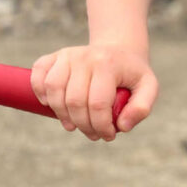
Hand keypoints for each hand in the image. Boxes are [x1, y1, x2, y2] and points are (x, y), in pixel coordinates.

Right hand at [30, 43, 157, 140]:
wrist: (119, 51)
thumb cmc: (132, 74)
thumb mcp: (148, 88)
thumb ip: (141, 108)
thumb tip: (122, 127)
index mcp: (108, 65)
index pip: (98, 104)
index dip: (100, 126)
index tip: (107, 136)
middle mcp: (85, 57)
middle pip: (74, 101)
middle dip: (83, 125)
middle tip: (93, 134)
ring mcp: (67, 55)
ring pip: (53, 90)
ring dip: (61, 114)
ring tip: (74, 125)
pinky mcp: (55, 56)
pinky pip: (38, 74)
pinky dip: (39, 92)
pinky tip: (50, 105)